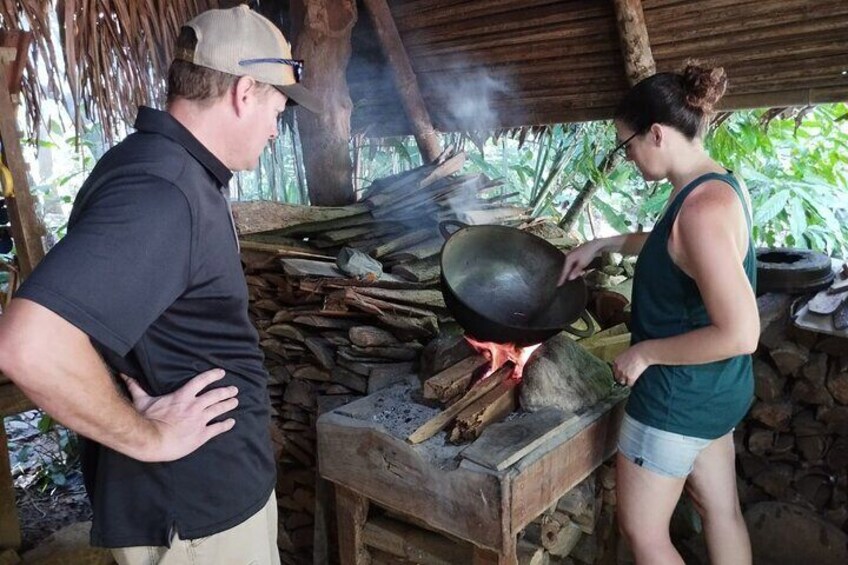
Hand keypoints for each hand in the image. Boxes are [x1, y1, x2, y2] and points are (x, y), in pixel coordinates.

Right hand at [121, 368, 237, 461]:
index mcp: (183, 396)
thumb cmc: (146, 420)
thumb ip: (136, 386)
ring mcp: (200, 420)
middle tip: (234, 389)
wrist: (152, 441)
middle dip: (226, 391)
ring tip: (235, 401)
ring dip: (229, 405)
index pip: (202, 381)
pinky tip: (231, 422)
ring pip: (219, 409)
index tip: (222, 373)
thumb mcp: (142, 400)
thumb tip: (124, 373)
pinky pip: (217, 428)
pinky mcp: (202, 435)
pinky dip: (226, 424)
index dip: (213, 375)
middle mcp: (195, 406)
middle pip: (215, 395)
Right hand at [558, 242, 598, 284]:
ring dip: (569, 273)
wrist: (594, 245)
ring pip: (569, 267)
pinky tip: (574, 272)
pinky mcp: (576, 256)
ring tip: (565, 279)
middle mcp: (568, 257)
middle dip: (564, 276)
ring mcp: (572, 256)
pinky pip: (572, 265)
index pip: (564, 271)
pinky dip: (573, 269)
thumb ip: (576, 271)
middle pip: (565, 269)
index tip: (558, 285)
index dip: (561, 278)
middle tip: (560, 283)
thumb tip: (569, 278)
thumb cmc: (588, 254)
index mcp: (568, 259)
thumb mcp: (582, 264)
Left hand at [611, 343, 650, 386]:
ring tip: (628, 382)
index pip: (613, 370)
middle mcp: (618, 368)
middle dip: (620, 378)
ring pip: (622, 382)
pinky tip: (633, 383)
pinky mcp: (630, 378)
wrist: (642, 353)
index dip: (617, 372)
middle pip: (617, 377)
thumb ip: (622, 360)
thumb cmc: (636, 350)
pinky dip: (631, 384)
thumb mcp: (625, 353)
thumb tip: (624, 363)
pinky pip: (629, 384)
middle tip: (624, 379)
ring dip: (625, 382)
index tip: (620, 374)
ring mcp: (624, 373)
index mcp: (616, 361)